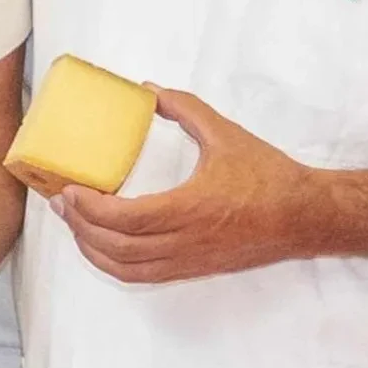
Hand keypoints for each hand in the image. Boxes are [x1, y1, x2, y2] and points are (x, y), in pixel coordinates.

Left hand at [47, 90, 320, 284]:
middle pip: (115, 246)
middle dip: (80, 227)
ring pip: (124, 268)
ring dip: (92, 249)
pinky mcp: (192, 270)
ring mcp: (187, 261)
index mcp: (190, 208)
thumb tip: (149, 90)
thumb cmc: (268, 175)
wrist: (305, 217)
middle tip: (62, 203)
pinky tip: (101, 246)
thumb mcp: (226, 134)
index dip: (89, 209)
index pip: (124, 218)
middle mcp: (185, 241)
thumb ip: (186, 109)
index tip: (70, 190)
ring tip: (75, 224)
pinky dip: (113, 265)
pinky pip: (141, 277)